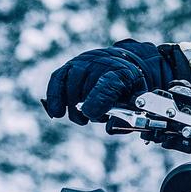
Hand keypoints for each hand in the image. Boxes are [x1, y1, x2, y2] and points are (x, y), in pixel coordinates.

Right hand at [42, 39, 186, 124]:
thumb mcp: (136, 102)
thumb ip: (126, 117)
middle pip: (87, 88)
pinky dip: (54, 97)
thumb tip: (109, 128)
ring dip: (73, 107)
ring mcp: (84, 62)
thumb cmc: (129, 87)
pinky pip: (57, 80)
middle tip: (94, 118)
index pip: (108, 84)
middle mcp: (101, 64)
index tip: (90, 114)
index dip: (98, 99)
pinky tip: (56, 112)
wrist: (123, 63)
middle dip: (88, 109)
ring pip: (70, 85)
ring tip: (82, 118)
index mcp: (123, 73)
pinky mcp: (69, 66)